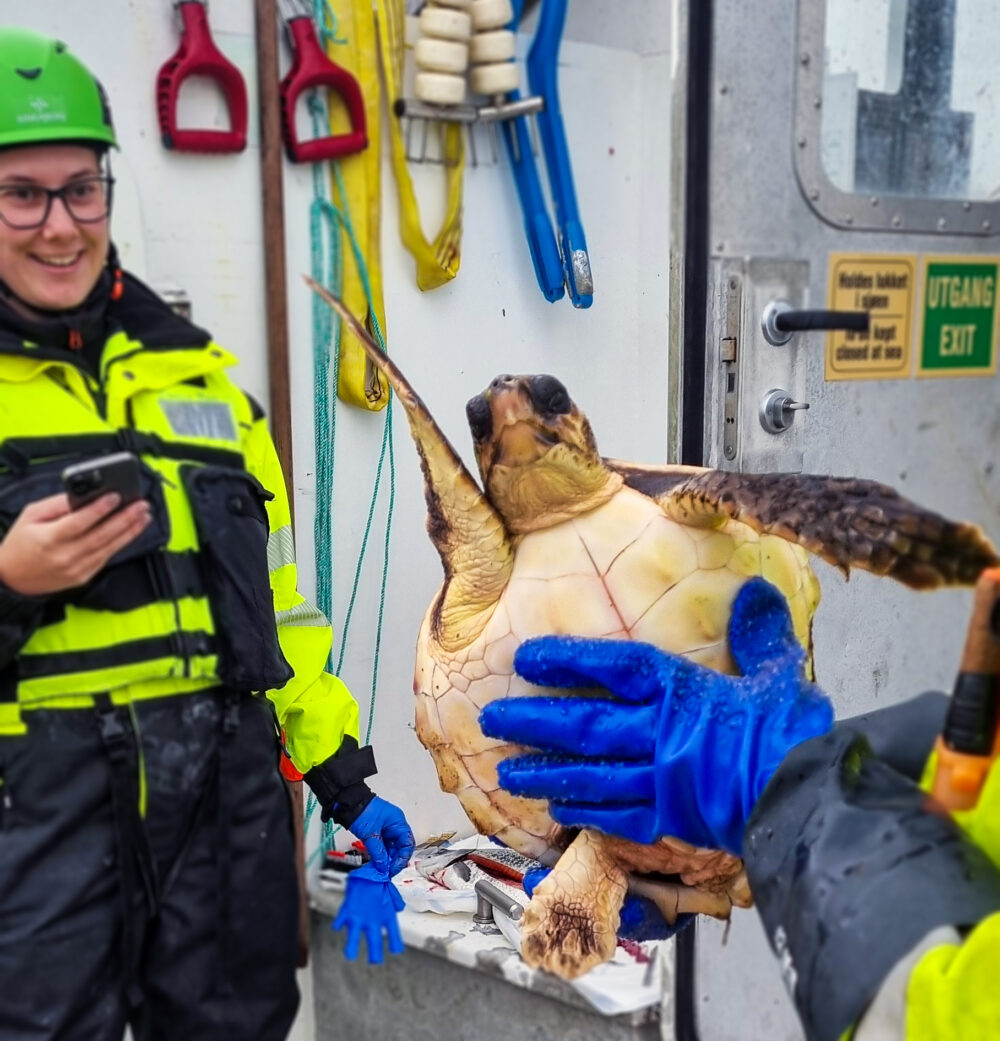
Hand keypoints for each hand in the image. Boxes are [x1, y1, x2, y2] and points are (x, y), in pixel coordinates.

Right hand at [0, 493, 150, 594]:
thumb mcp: (31, 516)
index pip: (79, 522)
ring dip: (130, 531)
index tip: (116, 496)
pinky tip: (131, 531)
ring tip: (144, 516)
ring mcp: (76, 569)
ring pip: (109, 548)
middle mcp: (65, 556)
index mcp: (49, 539)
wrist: (12, 579)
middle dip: (125, 518)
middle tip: (142, 505)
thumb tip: (83, 495)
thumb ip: (57, 504)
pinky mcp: (83, 577)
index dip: (99, 509)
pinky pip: (106, 557)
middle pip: (102, 535)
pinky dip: (120, 543)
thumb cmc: (20, 544)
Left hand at [332, 863, 405, 963]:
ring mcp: (359, 917)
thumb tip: (399, 908)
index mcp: (385, 917)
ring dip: (352, 944)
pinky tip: (336, 926)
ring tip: (349, 955)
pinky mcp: (347, 910)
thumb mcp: (391, 892)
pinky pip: (341, 919)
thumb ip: (396, 901)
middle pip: (374, 939)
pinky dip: (338, 923)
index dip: (394, 942)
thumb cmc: (381, 884)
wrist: (369, 873)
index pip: (392, 932)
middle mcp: (372, 921)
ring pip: (354, 934)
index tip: (396, 951)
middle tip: (374, 961)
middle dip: (374, 951)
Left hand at [349, 796, 414, 876]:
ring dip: (388, 858)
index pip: (407, 843)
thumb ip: (378, 852)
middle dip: (395, 860)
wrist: (348, 803)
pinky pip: (385, 846)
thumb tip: (384, 867)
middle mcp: (396, 825)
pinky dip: (382, 854)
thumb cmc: (362, 811)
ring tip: (382, 869)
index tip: (393, 869)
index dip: (402, 858)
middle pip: (401, 847)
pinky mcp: (380, 832)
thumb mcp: (370, 834)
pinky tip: (379, 862)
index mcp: (398, 822)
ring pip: (393, 847)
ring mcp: (388, 828)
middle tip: (388, 871)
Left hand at [480, 577, 832, 854]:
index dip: (567, 660)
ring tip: (505, 770)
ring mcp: (659, 780)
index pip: (613, 668)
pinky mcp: (669, 820)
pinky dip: (583, 811)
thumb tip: (755, 591)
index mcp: (682, 691)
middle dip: (533, 719)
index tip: (527, 657)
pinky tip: (556, 809)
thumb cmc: (794, 734)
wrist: (810, 798)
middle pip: (584, 723)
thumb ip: (759, 632)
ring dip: (543, 771)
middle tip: (491, 718)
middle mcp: (659, 733)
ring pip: (588, 773)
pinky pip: (615, 816)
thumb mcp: (781, 671)